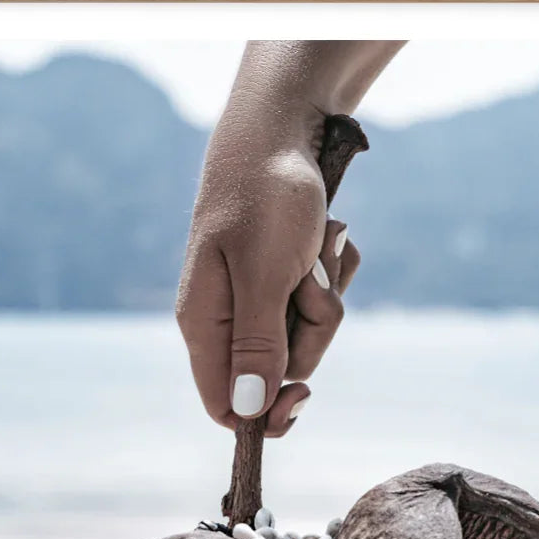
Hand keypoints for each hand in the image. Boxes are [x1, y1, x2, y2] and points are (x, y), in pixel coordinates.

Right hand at [176, 130, 360, 437]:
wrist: (283, 125)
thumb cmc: (266, 195)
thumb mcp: (265, 275)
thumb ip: (257, 346)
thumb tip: (247, 411)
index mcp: (205, 325)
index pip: (225, 405)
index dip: (264, 413)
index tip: (303, 393)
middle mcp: (227, 319)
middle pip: (280, 371)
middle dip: (311, 330)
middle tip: (309, 279)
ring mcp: (256, 298)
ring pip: (308, 335)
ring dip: (327, 294)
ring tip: (317, 245)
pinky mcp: (284, 279)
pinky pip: (321, 303)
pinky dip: (333, 273)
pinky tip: (324, 238)